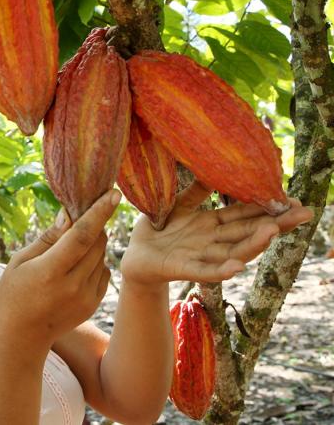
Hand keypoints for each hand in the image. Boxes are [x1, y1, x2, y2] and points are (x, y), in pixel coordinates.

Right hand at [0, 190, 118, 348]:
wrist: (22, 336)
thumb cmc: (13, 292)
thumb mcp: (20, 261)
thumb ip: (48, 238)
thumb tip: (69, 214)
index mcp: (51, 271)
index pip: (82, 236)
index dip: (99, 212)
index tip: (113, 193)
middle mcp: (73, 285)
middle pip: (97, 242)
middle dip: (94, 224)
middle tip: (81, 215)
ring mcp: (86, 297)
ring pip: (102, 256)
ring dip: (93, 243)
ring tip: (70, 248)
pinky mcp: (93, 304)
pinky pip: (103, 272)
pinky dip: (94, 262)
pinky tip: (74, 267)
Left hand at [121, 181, 313, 284]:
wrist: (134, 256)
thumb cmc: (156, 230)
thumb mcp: (176, 206)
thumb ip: (195, 192)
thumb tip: (212, 167)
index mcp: (211, 224)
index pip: (245, 214)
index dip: (268, 208)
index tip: (294, 200)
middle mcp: (212, 241)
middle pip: (248, 232)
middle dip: (276, 224)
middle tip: (304, 214)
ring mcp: (200, 256)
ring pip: (233, 251)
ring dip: (253, 244)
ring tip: (273, 232)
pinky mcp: (183, 269)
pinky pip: (205, 271)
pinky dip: (221, 271)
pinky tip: (236, 267)